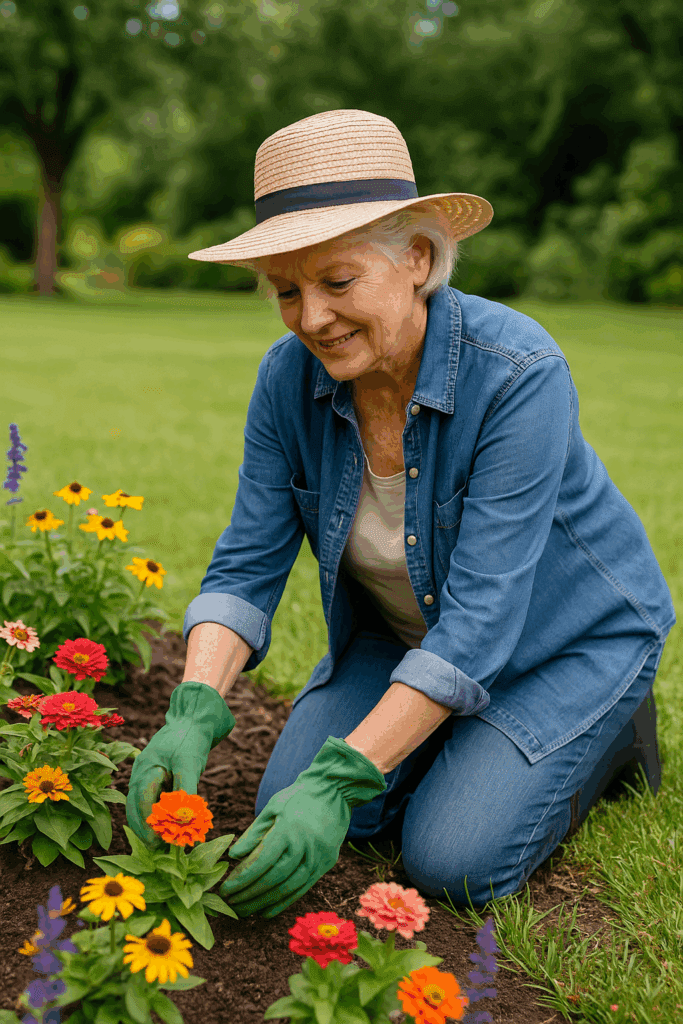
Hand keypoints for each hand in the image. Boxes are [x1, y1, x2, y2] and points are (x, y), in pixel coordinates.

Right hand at [126, 681, 234, 847]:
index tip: (157, 842)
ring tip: (159, 843)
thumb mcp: (189, 764)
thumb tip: (183, 818)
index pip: (141, 802)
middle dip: (143, 829)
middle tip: (156, 849)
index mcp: (146, 768)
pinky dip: (155, 812)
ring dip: (148, 823)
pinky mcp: (155, 775)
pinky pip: (150, 798)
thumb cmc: (191, 739)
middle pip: (134, 806)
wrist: (194, 718)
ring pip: (140, 804)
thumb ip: (185, 791)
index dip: (148, 824)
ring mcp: (146, 773)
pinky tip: (165, 825)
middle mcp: (141, 772)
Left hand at [219, 735, 386, 917]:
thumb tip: (233, 856)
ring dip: (264, 903)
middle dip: (249, 895)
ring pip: (289, 888)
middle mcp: (305, 846)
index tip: (225, 889)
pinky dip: (284, 903)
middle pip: (274, 879)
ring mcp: (318, 856)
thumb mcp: (273, 807)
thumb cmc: (298, 796)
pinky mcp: (326, 863)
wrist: (335, 790)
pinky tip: (266, 911)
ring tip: (245, 911)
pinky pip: (303, 888)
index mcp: (289, 829)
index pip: (262, 861)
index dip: (242, 879)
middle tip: (230, 904)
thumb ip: (253, 833)